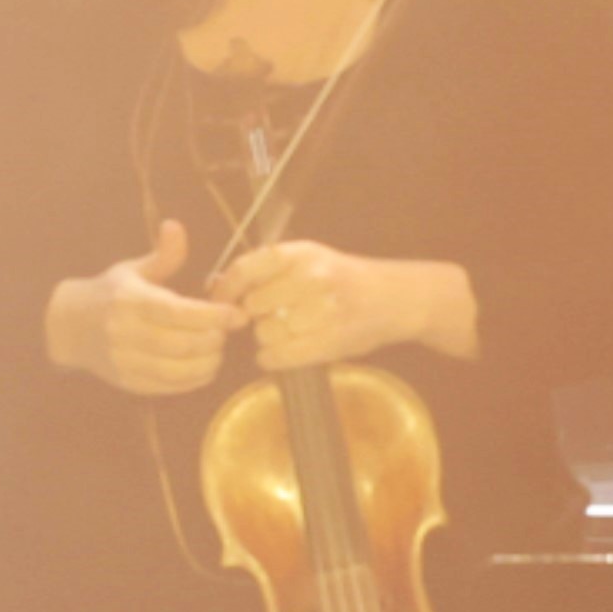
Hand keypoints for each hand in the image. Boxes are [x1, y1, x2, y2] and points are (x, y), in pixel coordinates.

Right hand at [46, 217, 238, 397]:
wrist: (71, 327)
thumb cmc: (111, 294)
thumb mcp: (134, 269)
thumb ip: (163, 254)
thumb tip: (176, 226)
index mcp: (130, 301)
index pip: (178, 312)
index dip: (212, 316)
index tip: (236, 314)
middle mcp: (125, 333)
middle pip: (182, 344)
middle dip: (214, 339)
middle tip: (227, 332)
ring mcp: (125, 360)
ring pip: (177, 370)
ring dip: (207, 363)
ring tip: (218, 350)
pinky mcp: (128, 382)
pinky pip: (168, 387)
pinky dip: (193, 380)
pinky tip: (205, 368)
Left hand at [223, 240, 466, 372]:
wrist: (394, 298)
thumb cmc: (342, 279)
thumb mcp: (308, 258)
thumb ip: (267, 269)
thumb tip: (218, 286)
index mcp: (300, 253)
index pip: (245, 269)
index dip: (225, 290)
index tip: (219, 303)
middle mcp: (312, 278)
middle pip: (253, 306)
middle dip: (256, 315)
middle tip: (272, 317)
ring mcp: (323, 310)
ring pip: (265, 333)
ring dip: (267, 338)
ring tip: (287, 332)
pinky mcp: (331, 341)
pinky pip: (280, 355)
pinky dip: (272, 358)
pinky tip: (279, 353)